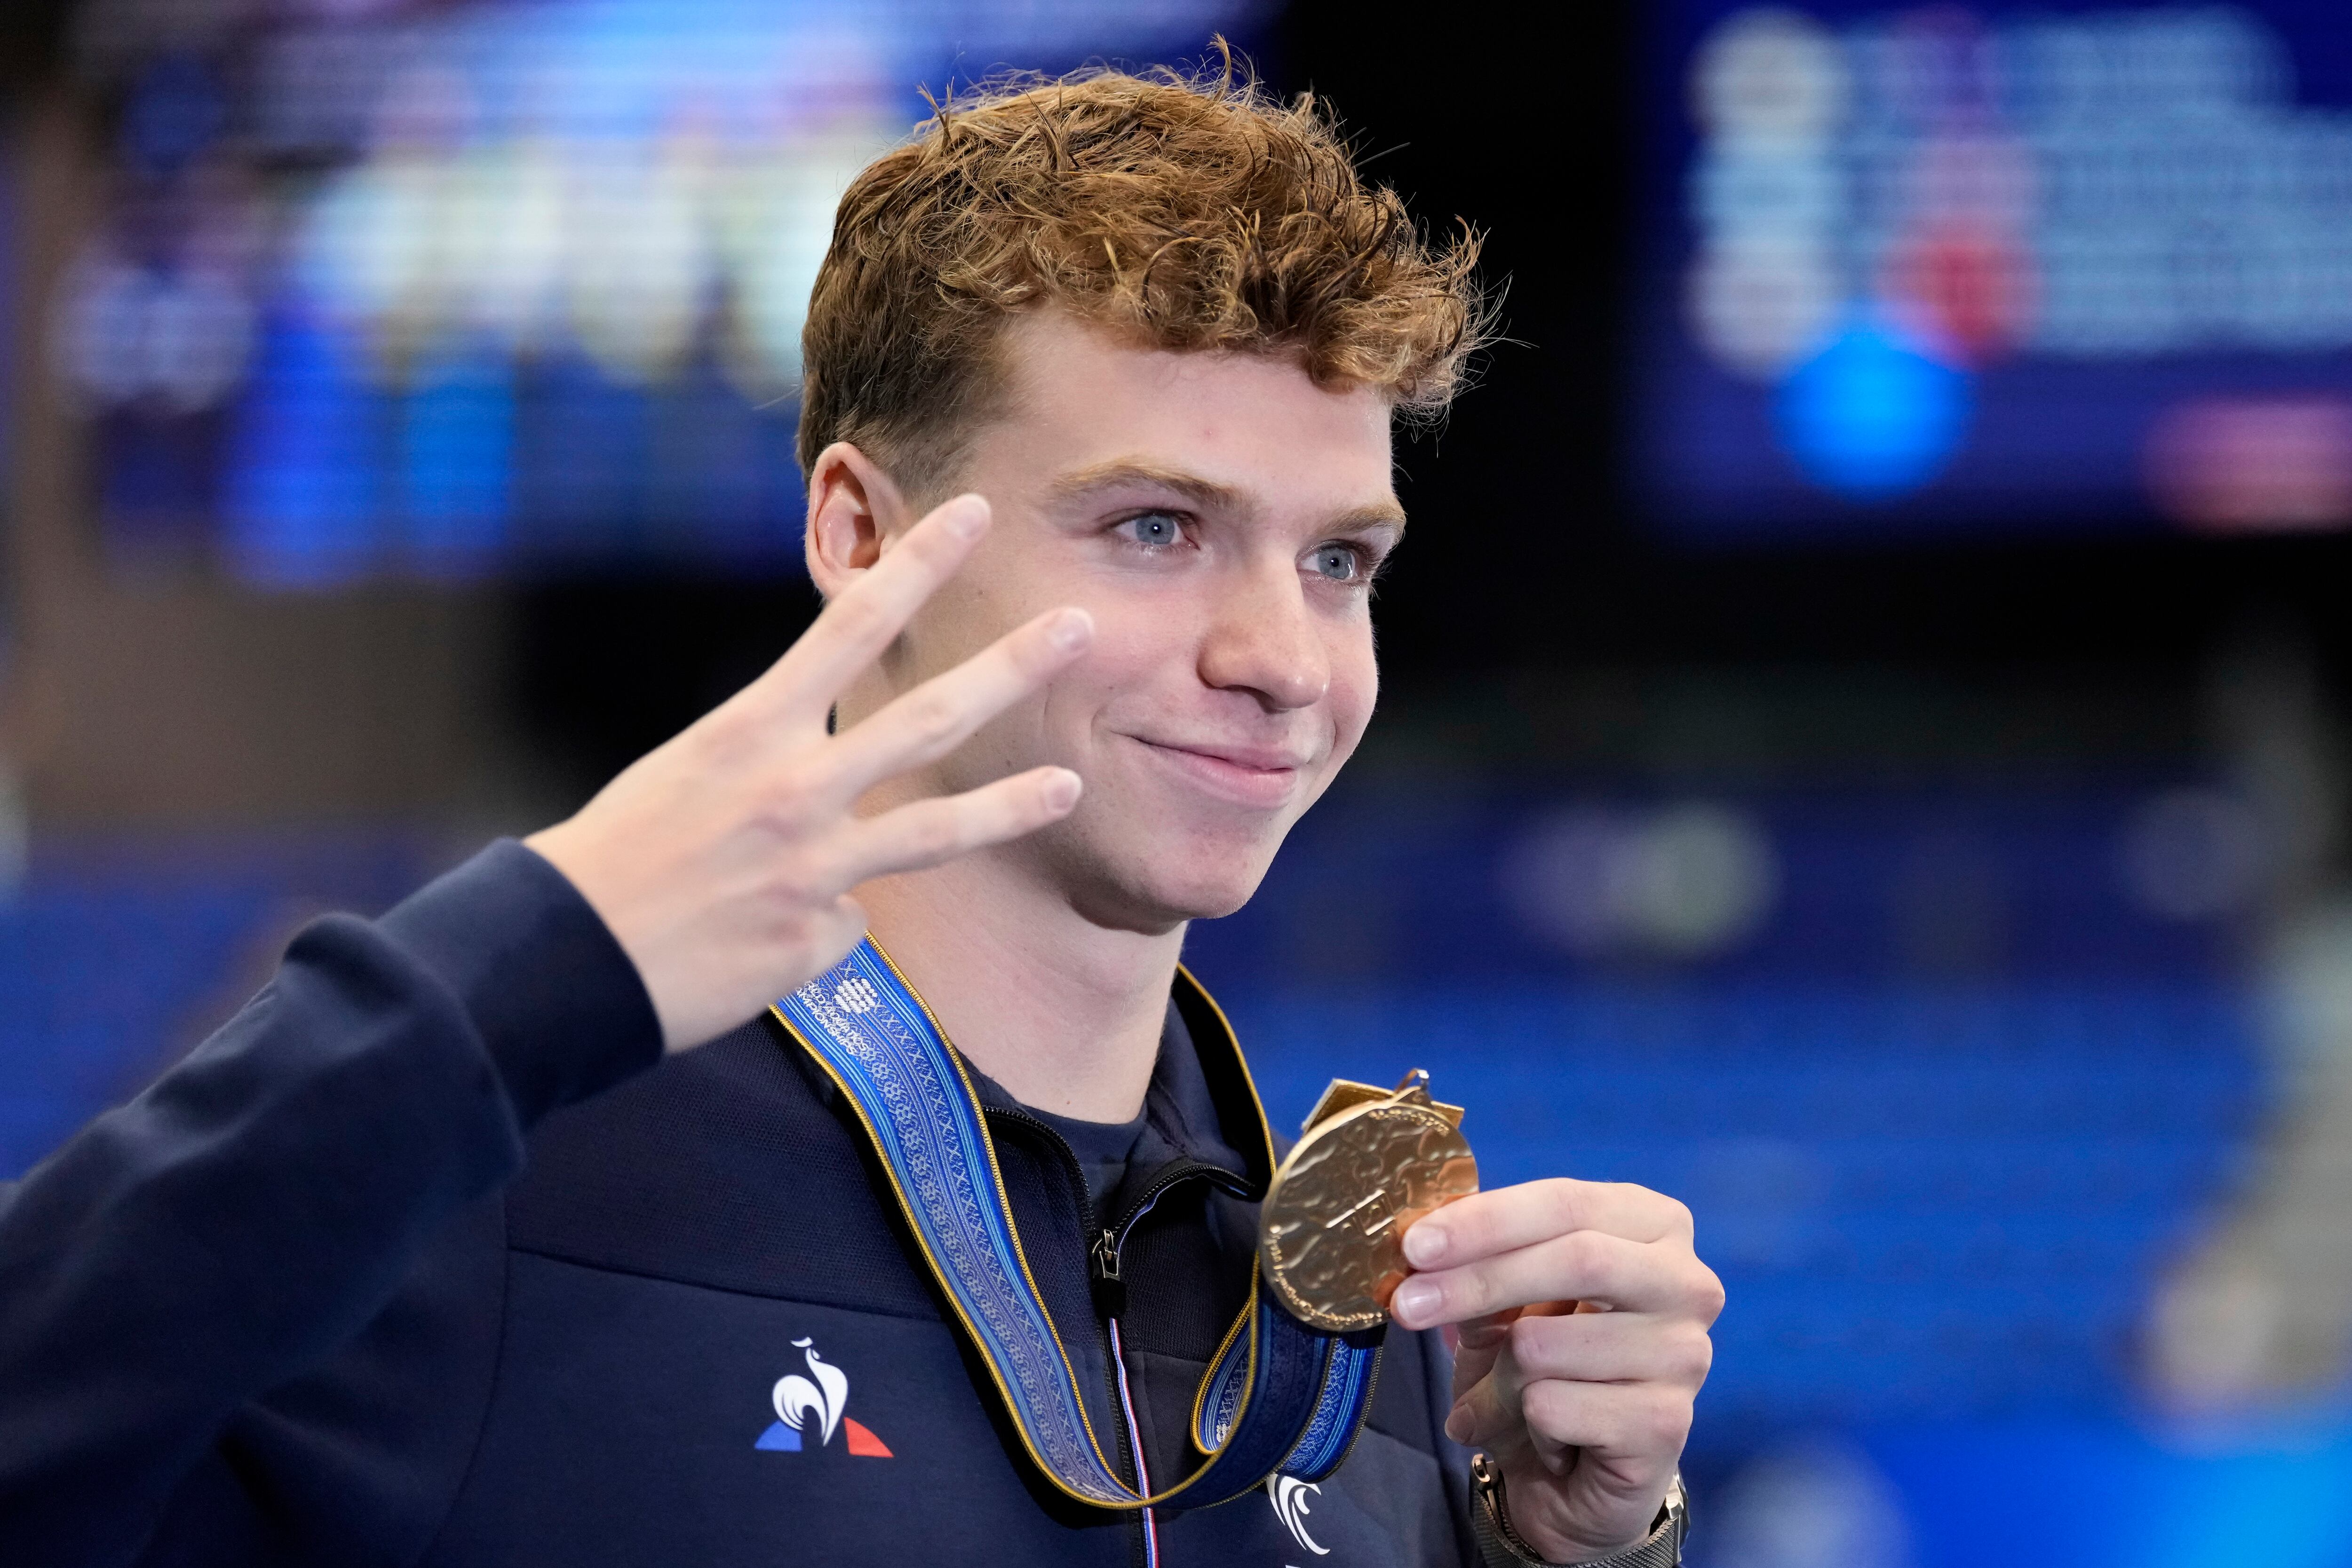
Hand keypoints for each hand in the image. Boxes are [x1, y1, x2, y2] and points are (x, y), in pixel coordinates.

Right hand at [526, 494, 1090, 1049]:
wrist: (565, 960)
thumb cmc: (618, 858)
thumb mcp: (689, 775)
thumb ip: (773, 763)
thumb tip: (839, 795)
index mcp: (748, 731)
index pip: (851, 626)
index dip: (920, 565)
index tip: (974, 515)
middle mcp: (793, 791)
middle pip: (930, 717)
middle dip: (1012, 667)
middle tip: (1080, 623)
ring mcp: (813, 870)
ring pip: (936, 832)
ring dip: (1011, 806)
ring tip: (1070, 785)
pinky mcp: (815, 941)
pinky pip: (843, 922)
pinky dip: (814, 925)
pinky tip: (758, 939)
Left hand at [1390, 1181, 1720, 1562]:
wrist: (1581, 1475)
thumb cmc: (1547, 1365)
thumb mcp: (1508, 1303)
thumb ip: (1482, 1263)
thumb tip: (1424, 1246)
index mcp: (1654, 1225)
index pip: (1566, 1202)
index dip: (1485, 1220)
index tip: (1414, 1243)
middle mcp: (1686, 1283)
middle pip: (1575, 1259)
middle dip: (1477, 1280)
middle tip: (1405, 1305)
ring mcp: (1686, 1355)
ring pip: (1547, 1345)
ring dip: (1494, 1379)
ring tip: (1499, 1400)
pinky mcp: (1667, 1423)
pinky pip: (1553, 1408)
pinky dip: (1521, 1423)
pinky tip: (1544, 1437)